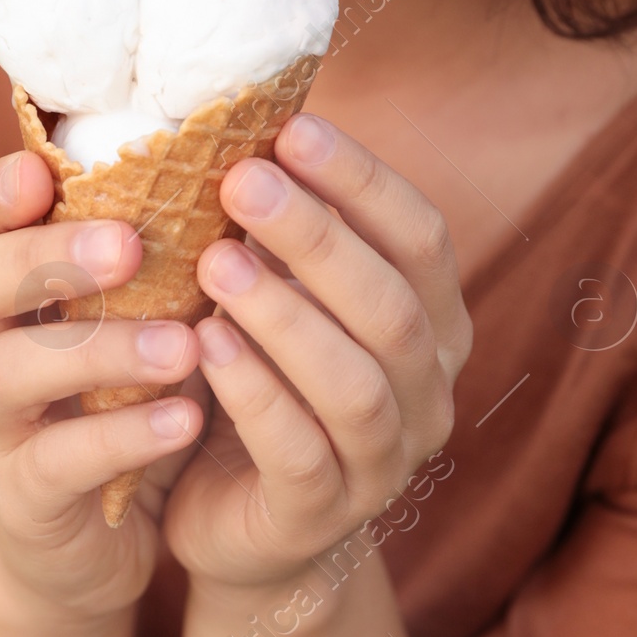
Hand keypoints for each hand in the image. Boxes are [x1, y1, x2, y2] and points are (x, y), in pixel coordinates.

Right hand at [0, 150, 205, 619]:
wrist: (97, 537)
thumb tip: (240, 144)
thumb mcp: (132, 310)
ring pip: (13, 372)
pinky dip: (123, 437)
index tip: (38, 171)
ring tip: (184, 344)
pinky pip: (59, 462)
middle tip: (126, 245)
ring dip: (99, 350)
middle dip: (44, 258)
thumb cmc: (125, 389)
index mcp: (5, 285)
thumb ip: (153, 240)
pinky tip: (185, 418)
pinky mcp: (27, 496)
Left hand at [162, 115, 470, 595]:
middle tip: (239, 180)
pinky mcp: (321, 517)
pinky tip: (203, 343)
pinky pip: (301, 453)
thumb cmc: (260, 380)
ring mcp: (383, 462)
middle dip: (318, 236)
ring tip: (214, 261)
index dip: (364, 181)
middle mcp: (427, 393)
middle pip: (393, 306)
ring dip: (286, 314)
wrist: (237, 524)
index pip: (422, 238)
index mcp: (433, 323)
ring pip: (356, 384)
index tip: (292, 127)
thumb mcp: (283, 297)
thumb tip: (242, 111)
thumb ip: (282, 229)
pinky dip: (254, 392)